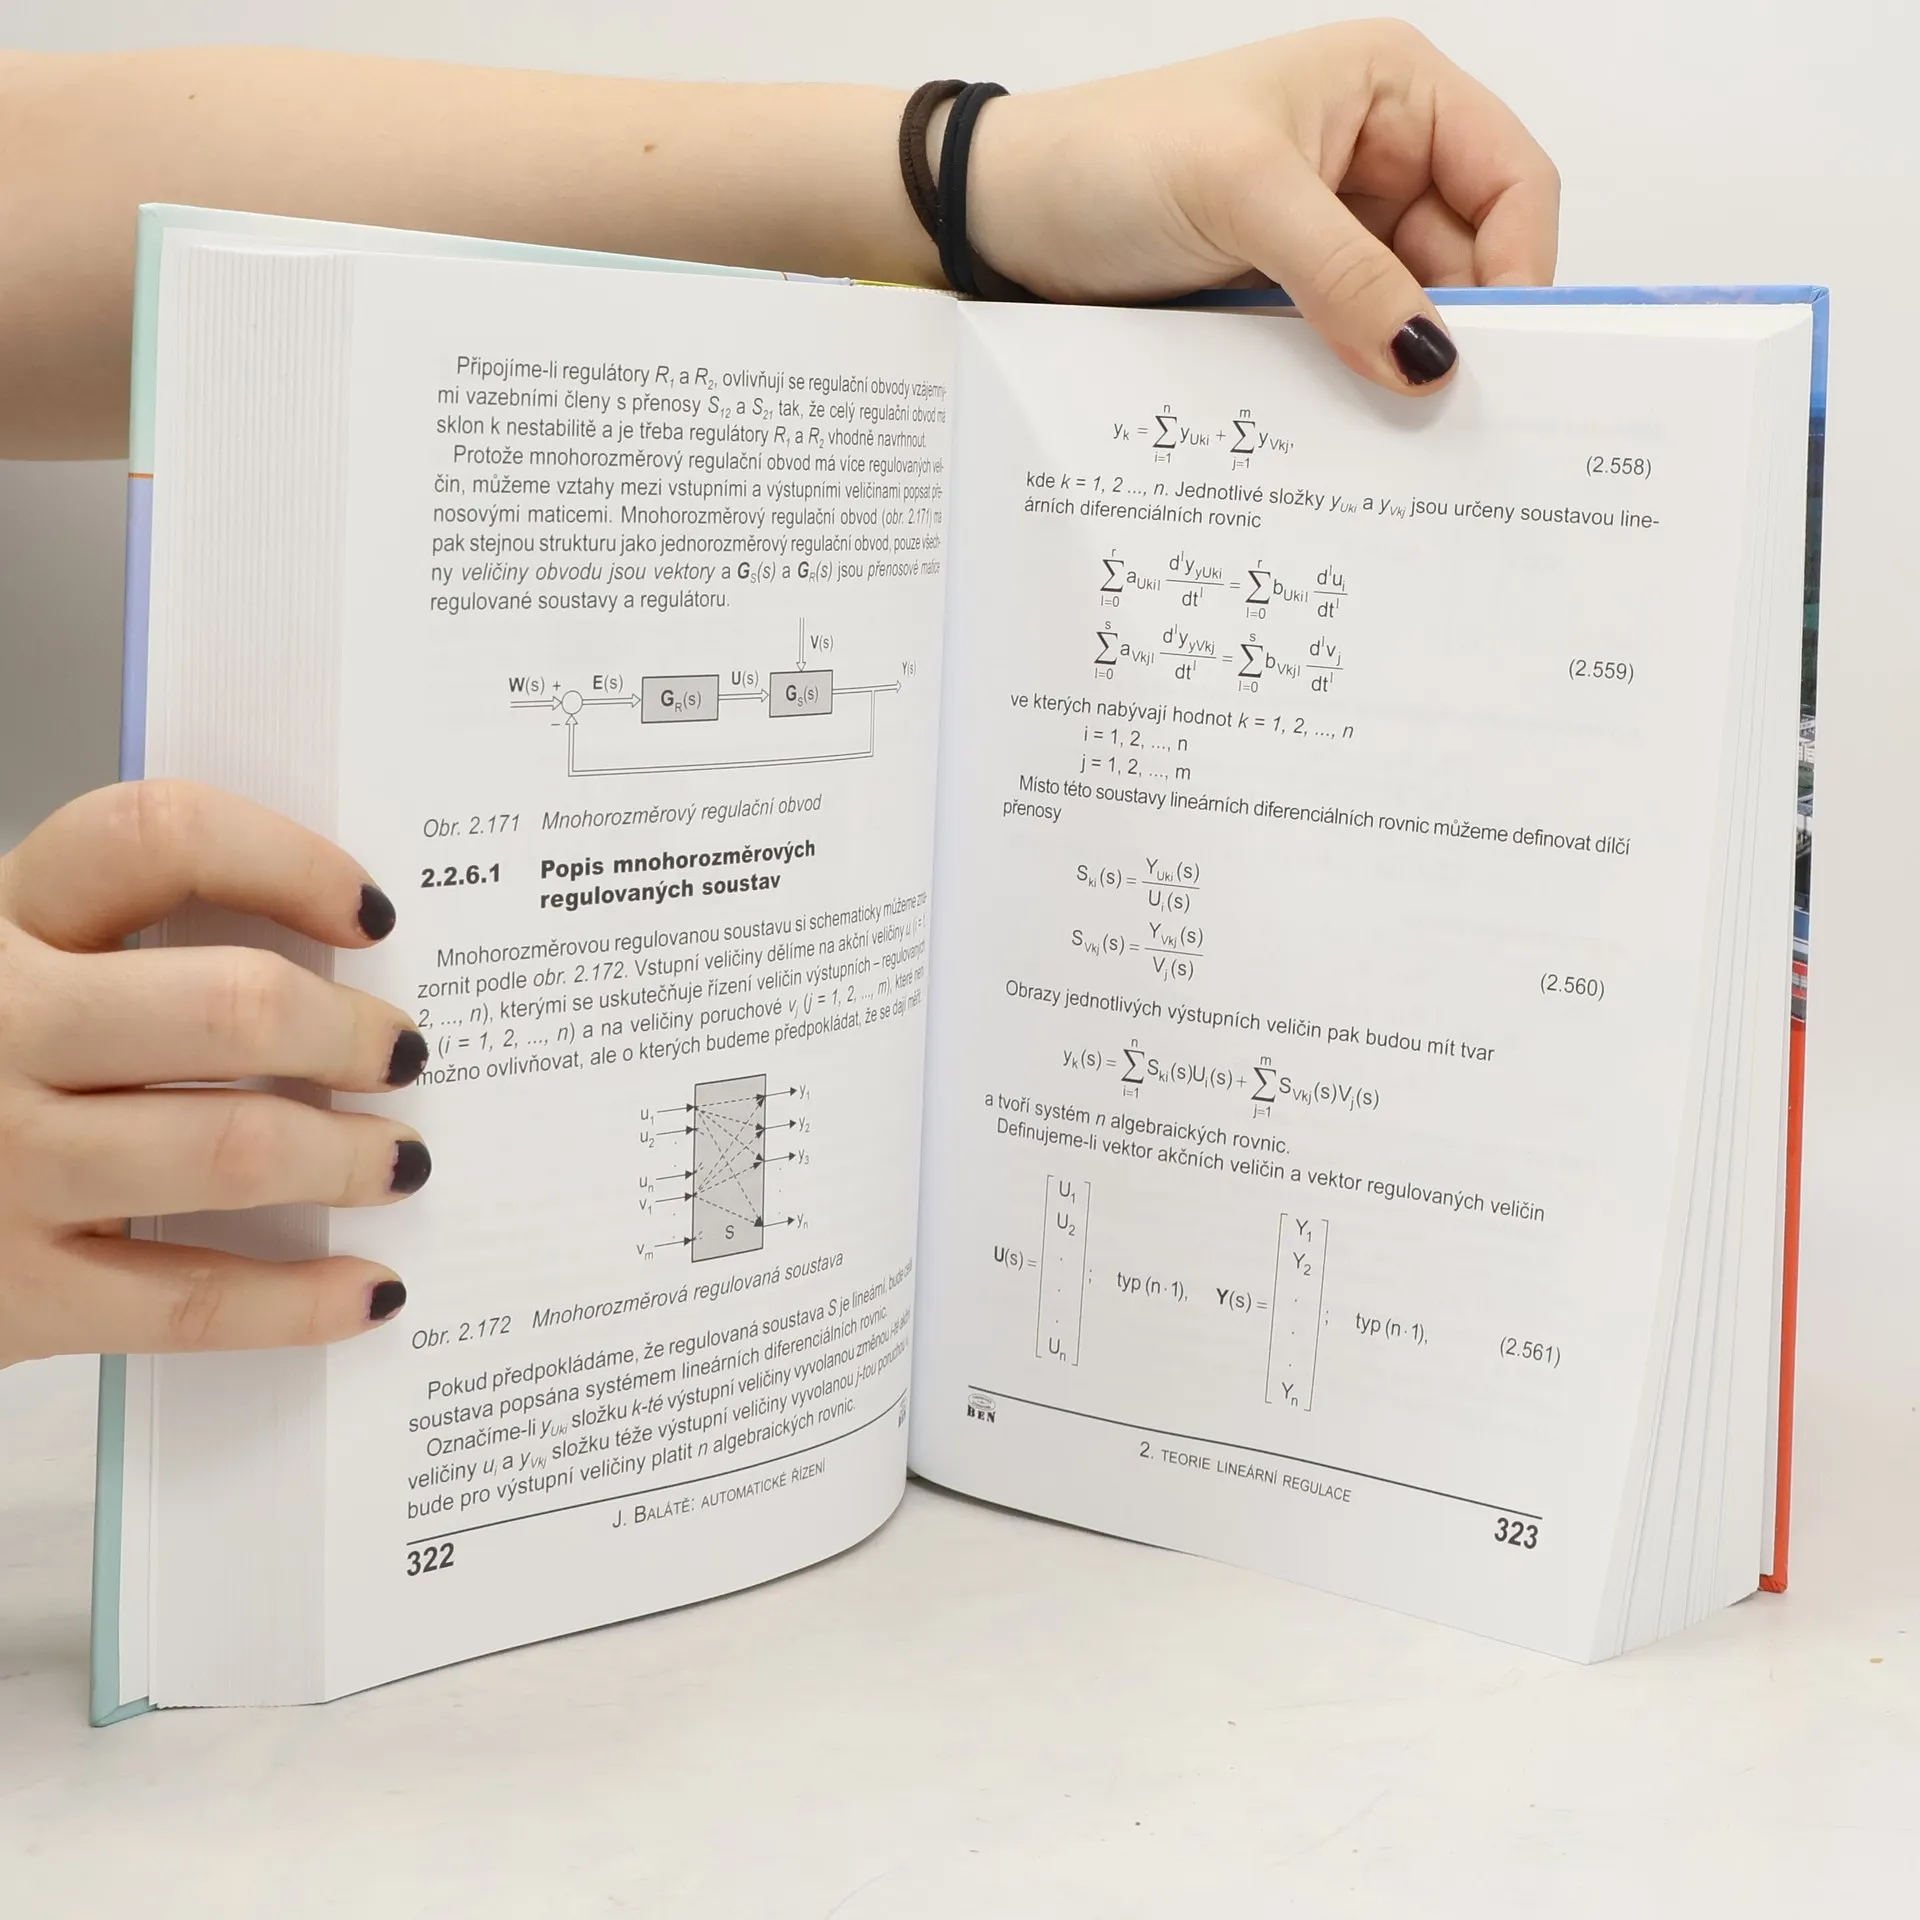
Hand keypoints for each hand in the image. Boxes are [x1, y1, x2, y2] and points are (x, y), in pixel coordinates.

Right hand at [0, 782, 429, 1366]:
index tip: (371, 914)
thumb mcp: (11, 978)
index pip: (154, 838)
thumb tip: (335, 967)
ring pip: (233, 1148)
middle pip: (229, 1004)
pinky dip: (303, 1300)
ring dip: (349, 1158)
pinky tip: (369, 1290)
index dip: (287, 862)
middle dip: (349, 1032)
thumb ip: (125, 956)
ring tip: (400, 1161)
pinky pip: (193, 1298)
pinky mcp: (9, 1293)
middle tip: (402, 1053)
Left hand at [969, 20, 1559, 393]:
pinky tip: (1350, 423)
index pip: (1510, 180)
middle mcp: (1376, 157)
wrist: (1005, 215)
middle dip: (1461, 330)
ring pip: (1408, 313)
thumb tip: (1433, 362)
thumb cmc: (1112, 159)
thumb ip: (1348, 277)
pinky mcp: (1288, 294)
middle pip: (1469, 257)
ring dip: (1401, 365)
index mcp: (1392, 92)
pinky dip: (1354, 381)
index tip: (1500, 355)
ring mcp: (1331, 232)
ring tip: (1397, 429)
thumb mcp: (1244, 197)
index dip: (1521, 266)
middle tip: (1452, 416)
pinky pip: (1350, 345)